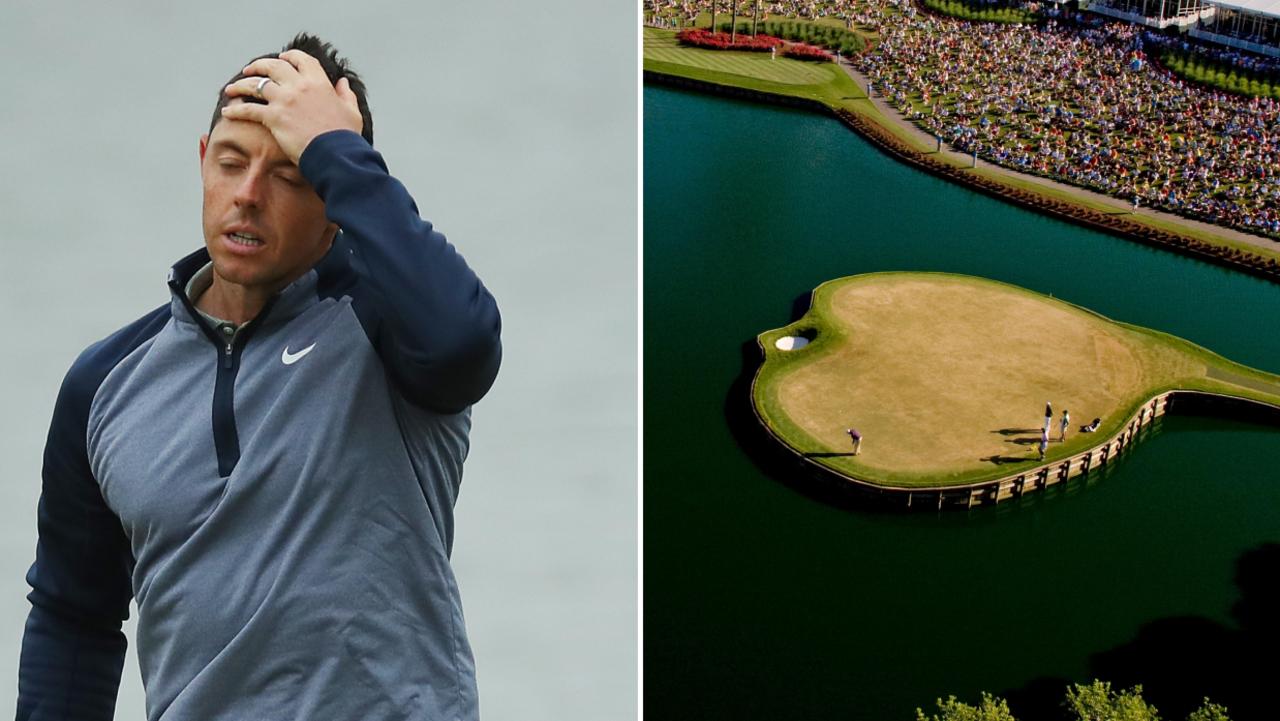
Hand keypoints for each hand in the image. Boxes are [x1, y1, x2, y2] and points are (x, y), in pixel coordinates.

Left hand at [221, 49, 362, 163]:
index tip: (282, 58)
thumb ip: (346, 95)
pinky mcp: (273, 117)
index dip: (290, 57)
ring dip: (241, 85)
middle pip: (272, 66)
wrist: (336, 155)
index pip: (301, 60)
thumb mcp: (351, 112)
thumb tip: (343, 82)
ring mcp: (285, 101)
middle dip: (258, 66)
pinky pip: (248, 109)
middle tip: (249, 71)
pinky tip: (228, 111)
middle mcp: (299, 86)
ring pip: (255, 85)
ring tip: (231, 89)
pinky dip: (236, 110)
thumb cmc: (345, 137)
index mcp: (319, 82)